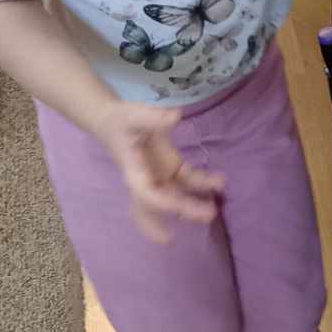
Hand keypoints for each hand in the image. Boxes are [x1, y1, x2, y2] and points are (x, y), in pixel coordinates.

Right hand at [100, 100, 223, 241]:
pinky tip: (218, 183)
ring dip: (195, 203)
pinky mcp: (170, 167)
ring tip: (216, 206)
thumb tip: (175, 116)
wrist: (112, 121)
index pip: (145, 192)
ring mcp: (159, 175)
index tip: (177, 207)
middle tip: (207, 216)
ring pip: (177, 196)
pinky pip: (187, 180)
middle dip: (182, 212)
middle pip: (162, 203)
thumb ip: (152, 117)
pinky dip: (202, 184)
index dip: (161, 201)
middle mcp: (146, 179)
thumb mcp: (133, 115)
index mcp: (133, 170)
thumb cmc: (120, 120)